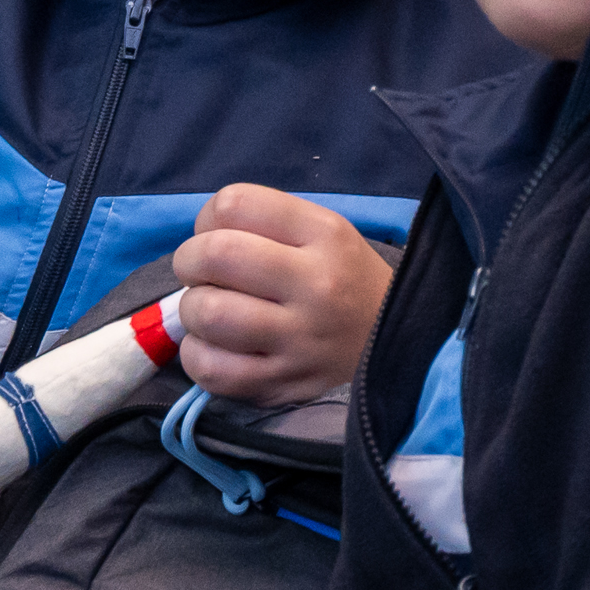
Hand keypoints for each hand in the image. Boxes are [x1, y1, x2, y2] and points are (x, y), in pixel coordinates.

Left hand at [173, 185, 393, 403]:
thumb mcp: (324, 231)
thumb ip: (265, 223)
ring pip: (209, 314)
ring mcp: (301, 340)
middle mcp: (316, 284)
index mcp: (324, 234)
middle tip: (200, 273)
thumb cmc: (346, 278)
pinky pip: (213, 370)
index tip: (216, 235)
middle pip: (215, 255)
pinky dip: (198, 355)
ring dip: (193, 309)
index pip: (235, 204)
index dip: (207, 218)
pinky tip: (214, 347)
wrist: (400, 344)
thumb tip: (198, 239)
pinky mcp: (285, 385)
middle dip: (189, 261)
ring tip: (210, 311)